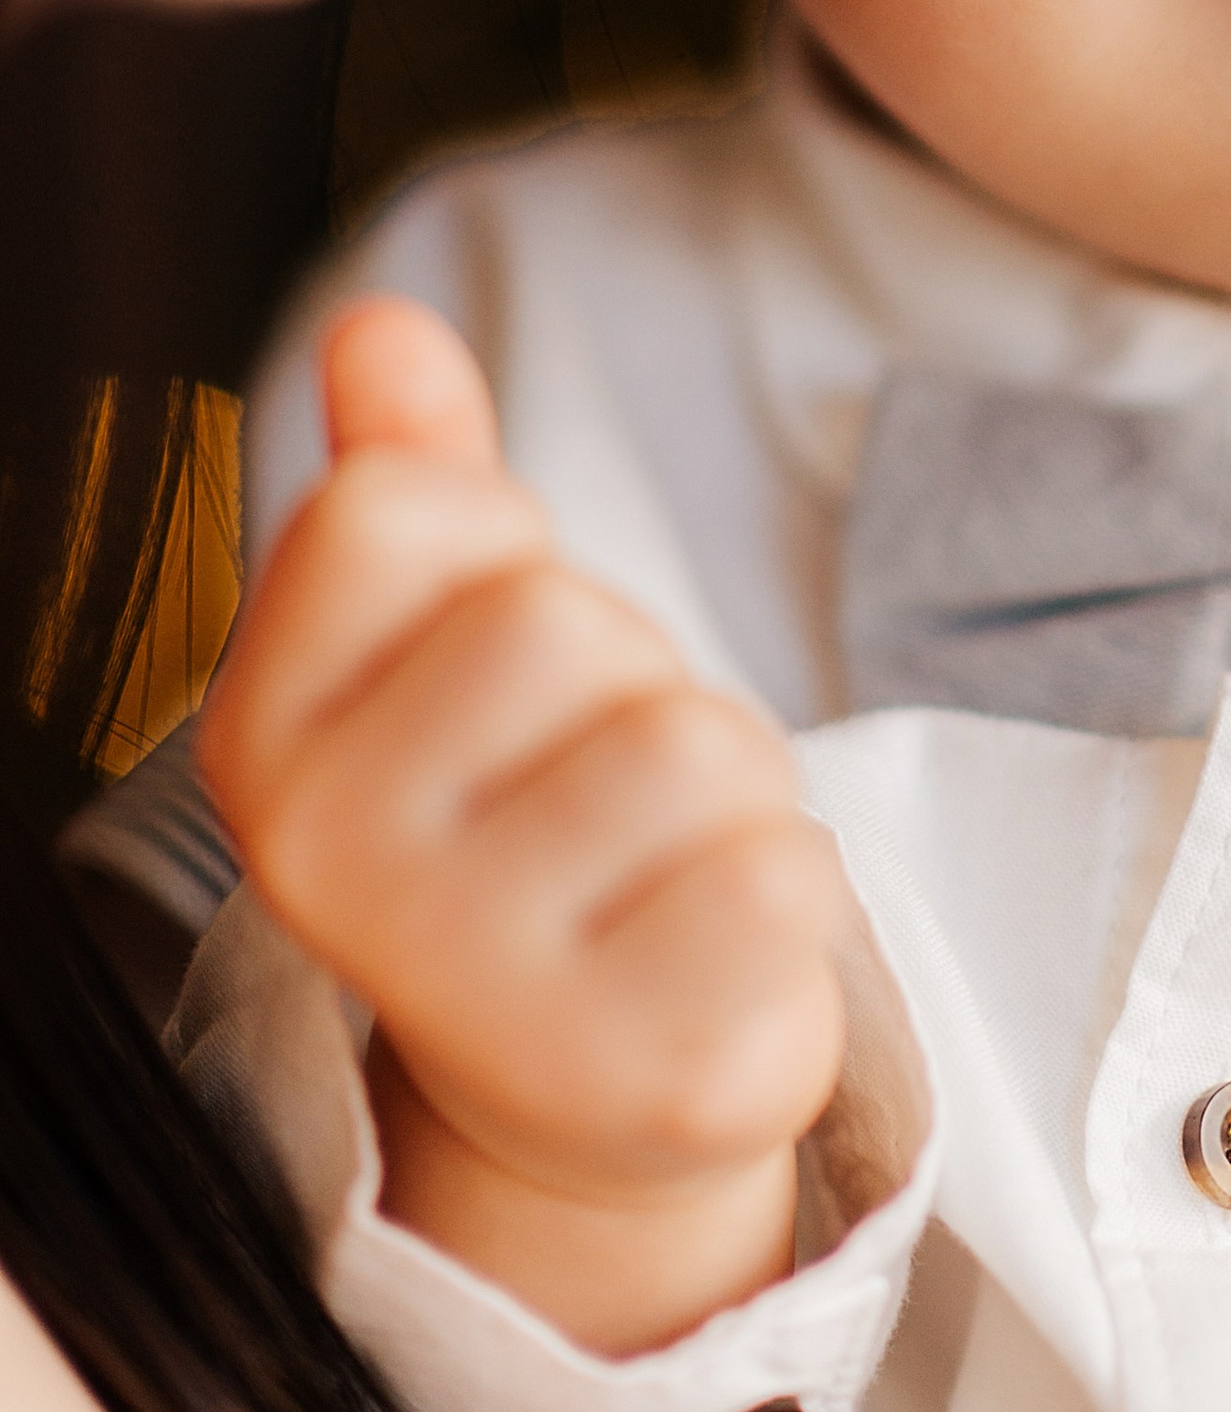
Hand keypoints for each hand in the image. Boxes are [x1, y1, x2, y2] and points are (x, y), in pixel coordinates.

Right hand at [199, 297, 896, 1352]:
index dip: (495, 560)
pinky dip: (786, 894)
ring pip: (693, 744)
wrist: (585, 1089)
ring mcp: (478, 987)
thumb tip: (377, 323)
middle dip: (628, 680)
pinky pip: (784, 871)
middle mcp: (335, 869)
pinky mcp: (639, 1071)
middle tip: (594, 794)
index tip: (489, 675)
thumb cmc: (526, 820)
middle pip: (565, 623)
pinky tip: (708, 954)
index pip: (399, 513)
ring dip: (724, 790)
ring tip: (656, 873)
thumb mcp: (443, 645)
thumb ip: (412, 476)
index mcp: (262, 745)